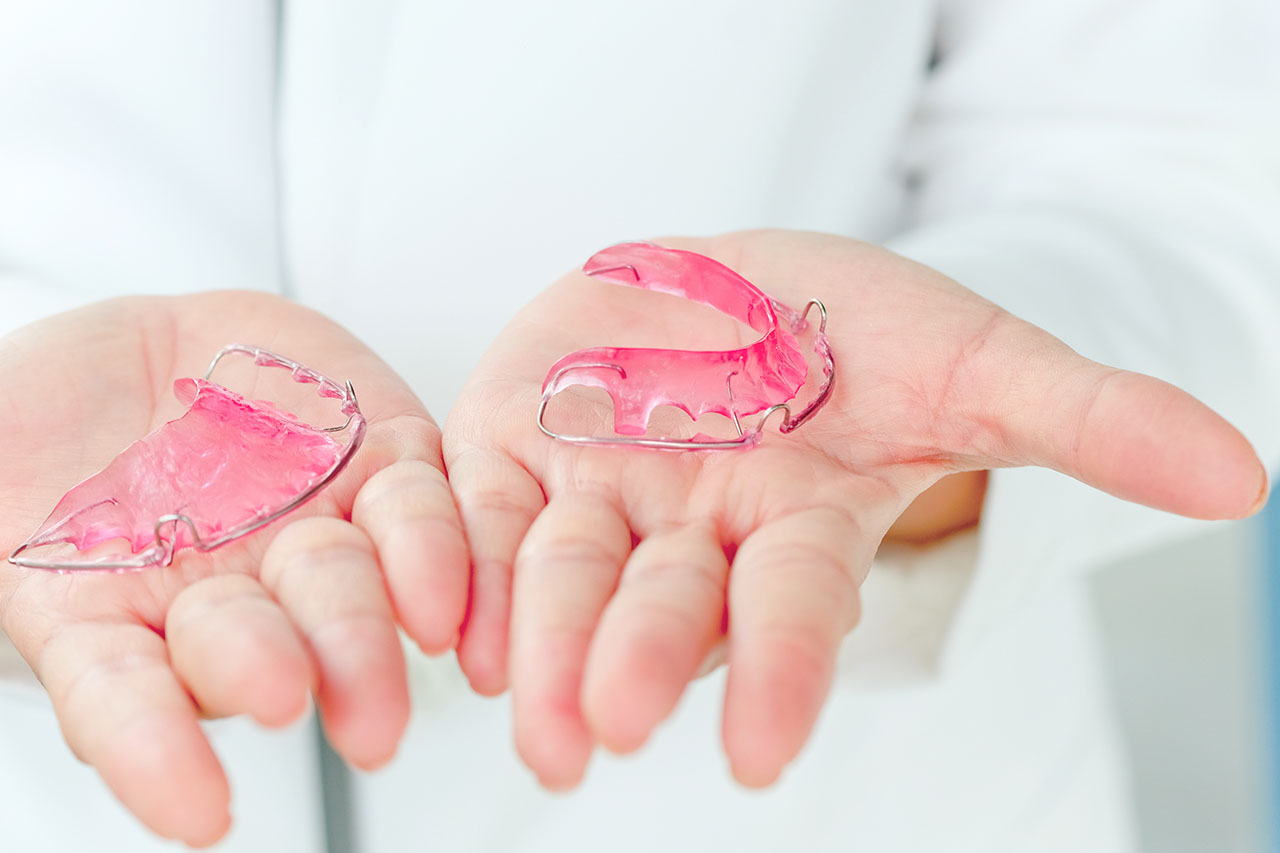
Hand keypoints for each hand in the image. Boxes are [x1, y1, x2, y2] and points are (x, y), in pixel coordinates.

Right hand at [0, 292, 466, 845]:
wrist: (144, 357)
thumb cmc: (50, 436)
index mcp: (118, 619)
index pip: (128, 702)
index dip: (158, 756)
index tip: (202, 815)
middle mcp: (228, 594)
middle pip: (261, 646)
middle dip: (289, 668)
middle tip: (308, 703)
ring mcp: (309, 528)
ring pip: (347, 582)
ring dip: (374, 623)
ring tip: (410, 638)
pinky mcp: (380, 459)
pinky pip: (419, 506)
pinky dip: (441, 549)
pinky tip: (455, 594)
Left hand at [443, 229, 1263, 787]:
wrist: (735, 285)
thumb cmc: (863, 332)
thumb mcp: (977, 358)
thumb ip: (1088, 418)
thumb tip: (1244, 480)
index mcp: (794, 525)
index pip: (793, 611)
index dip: (783, 675)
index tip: (764, 761)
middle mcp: (690, 533)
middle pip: (658, 608)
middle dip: (636, 664)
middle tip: (599, 735)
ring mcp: (596, 493)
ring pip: (558, 579)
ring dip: (536, 642)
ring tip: (521, 713)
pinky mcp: (515, 445)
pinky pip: (477, 514)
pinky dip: (456, 558)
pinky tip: (440, 612)